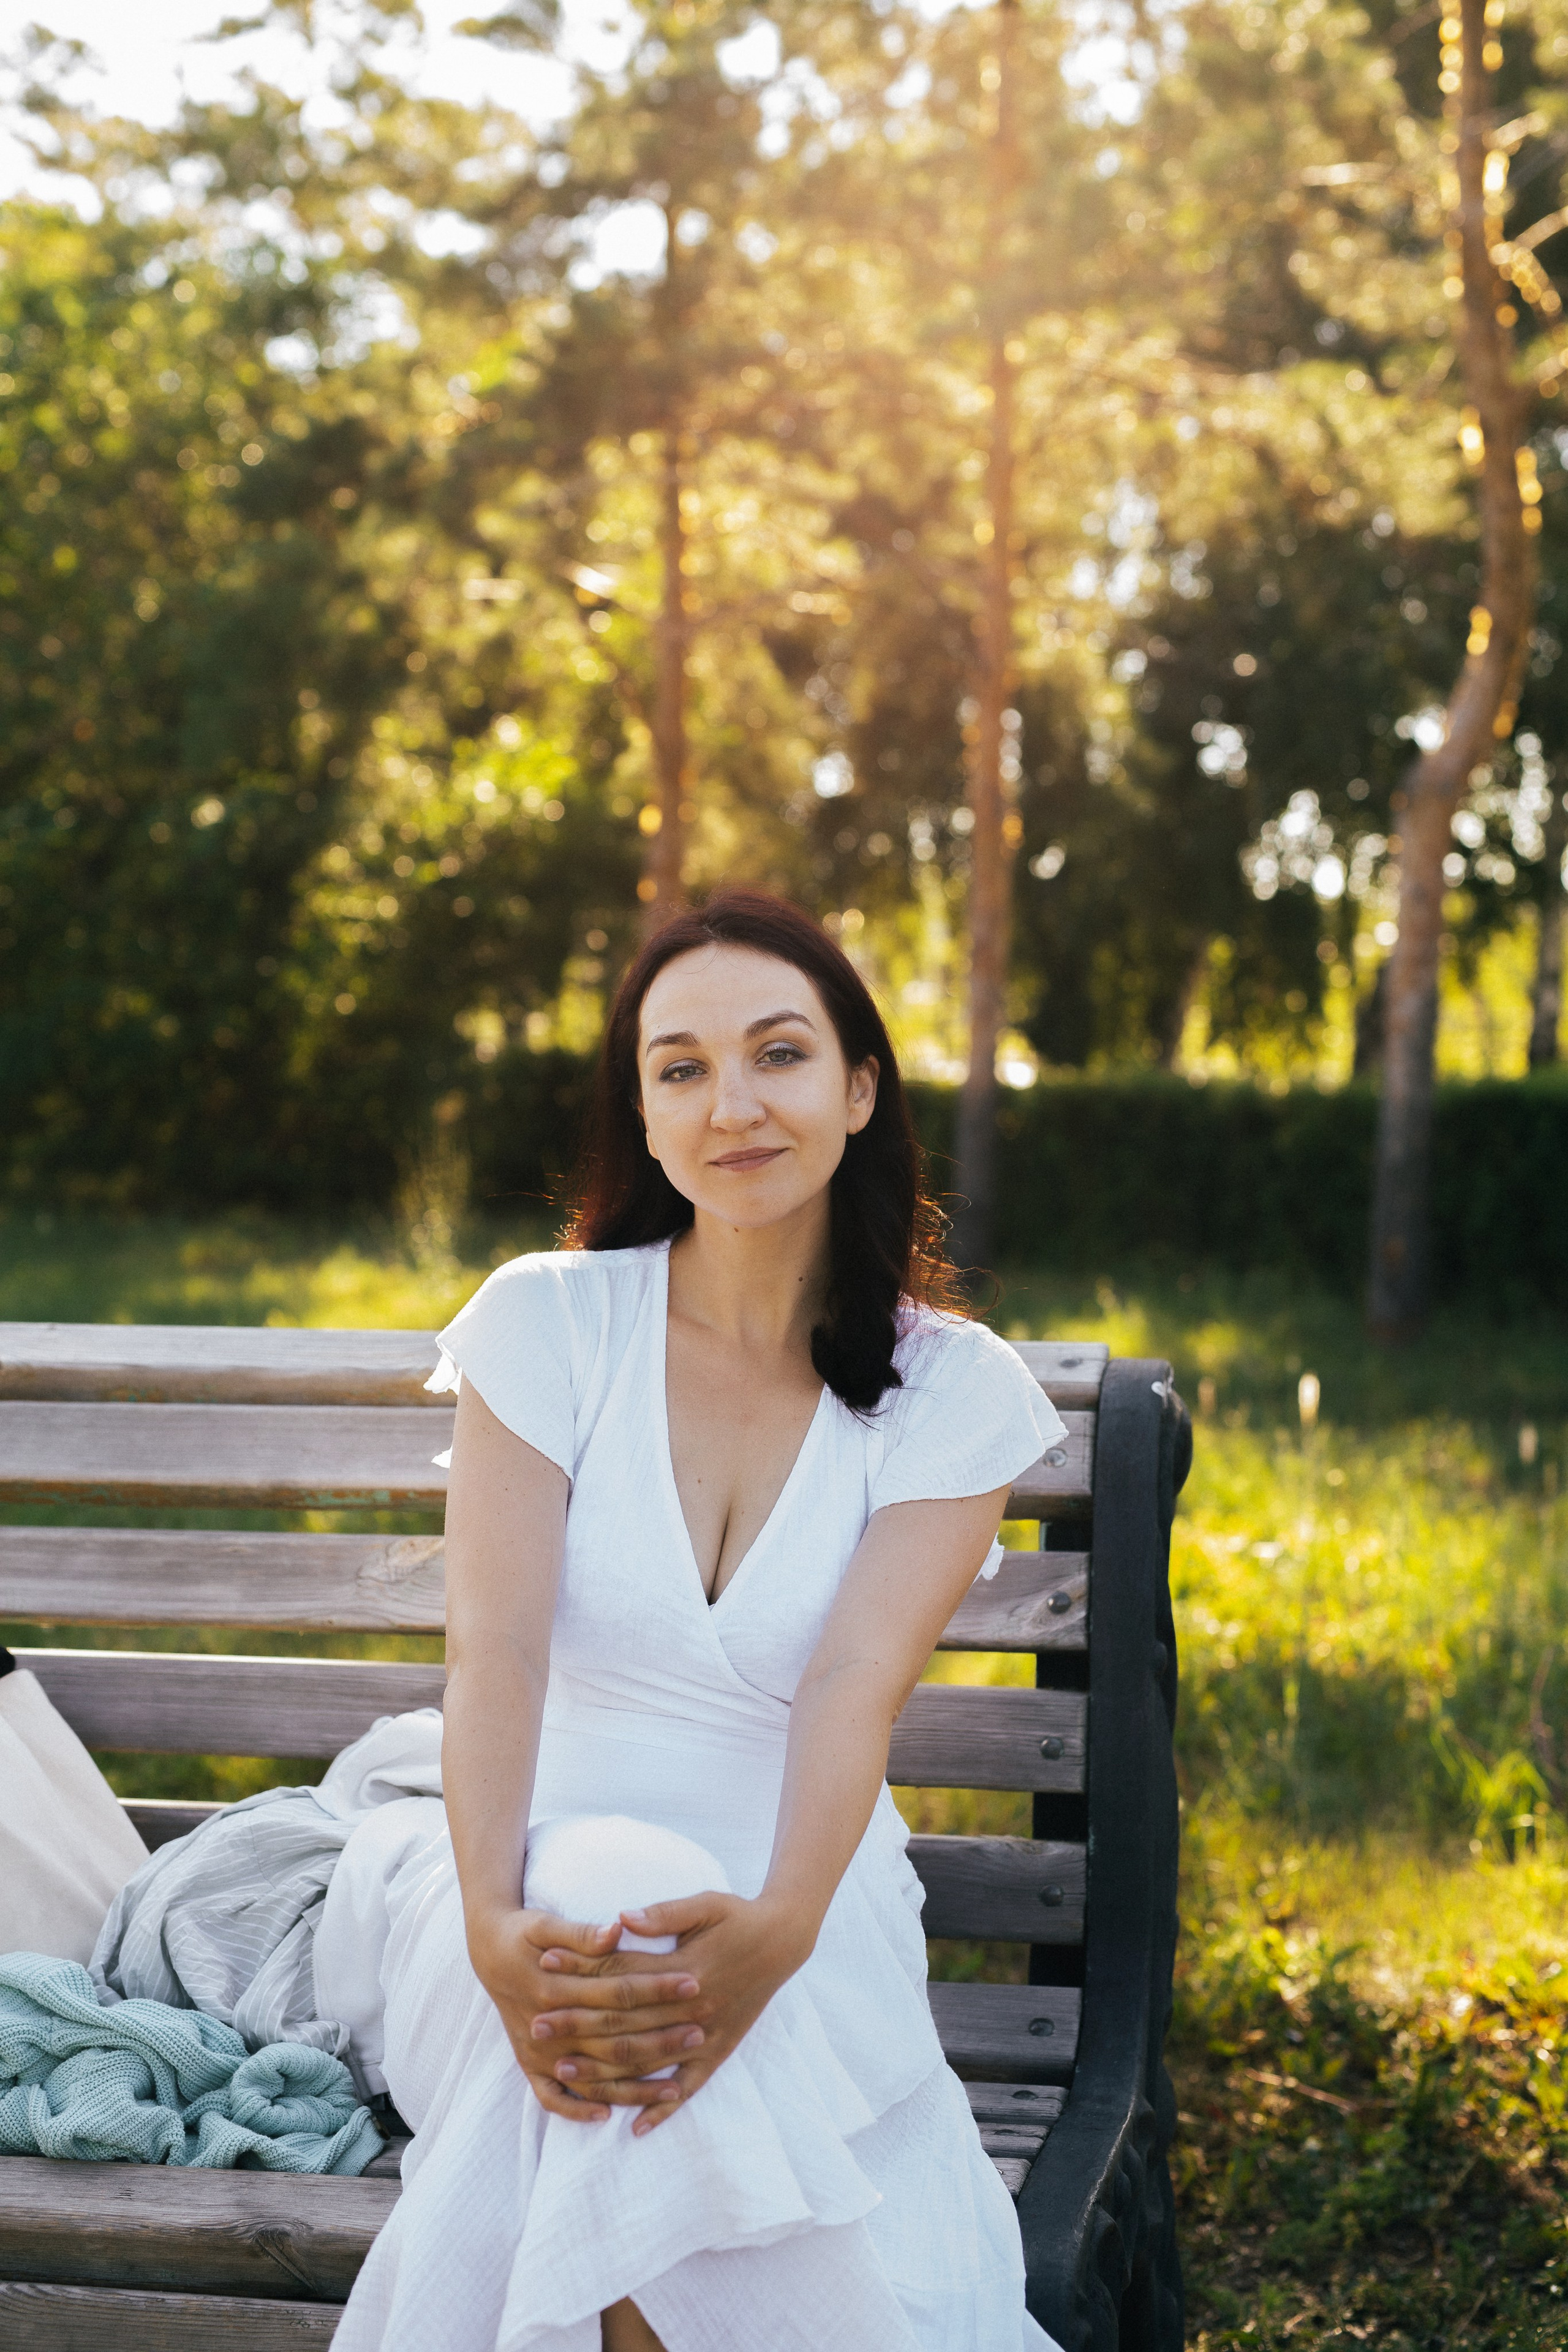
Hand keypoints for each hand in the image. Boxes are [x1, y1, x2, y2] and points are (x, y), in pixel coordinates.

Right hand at [468, 1907, 707, 2123]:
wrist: (487, 1952)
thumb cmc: (522, 1933)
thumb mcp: (545, 1924)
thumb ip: (581, 1933)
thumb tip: (616, 1930)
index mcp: (555, 1987)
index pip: (618, 1991)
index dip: (657, 1987)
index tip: (693, 1982)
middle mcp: (547, 2026)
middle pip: (613, 2039)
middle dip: (658, 2038)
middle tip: (700, 2032)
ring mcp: (538, 2051)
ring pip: (591, 2077)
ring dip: (633, 2085)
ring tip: (675, 2087)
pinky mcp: (529, 2064)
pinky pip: (553, 2098)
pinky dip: (577, 2110)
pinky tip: (607, 2116)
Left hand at [528, 1889, 810, 2136]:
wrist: (784, 1941)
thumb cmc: (740, 1917)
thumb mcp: (706, 1903)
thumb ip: (665, 1913)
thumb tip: (621, 1917)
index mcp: (685, 1971)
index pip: (621, 1973)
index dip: (581, 1970)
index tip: (544, 1966)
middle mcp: (692, 2011)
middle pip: (625, 2023)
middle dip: (578, 2024)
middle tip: (536, 2026)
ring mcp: (706, 2036)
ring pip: (648, 2063)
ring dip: (605, 2069)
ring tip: (565, 2070)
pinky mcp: (718, 2052)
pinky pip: (687, 2089)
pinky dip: (662, 2108)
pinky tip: (635, 2127)